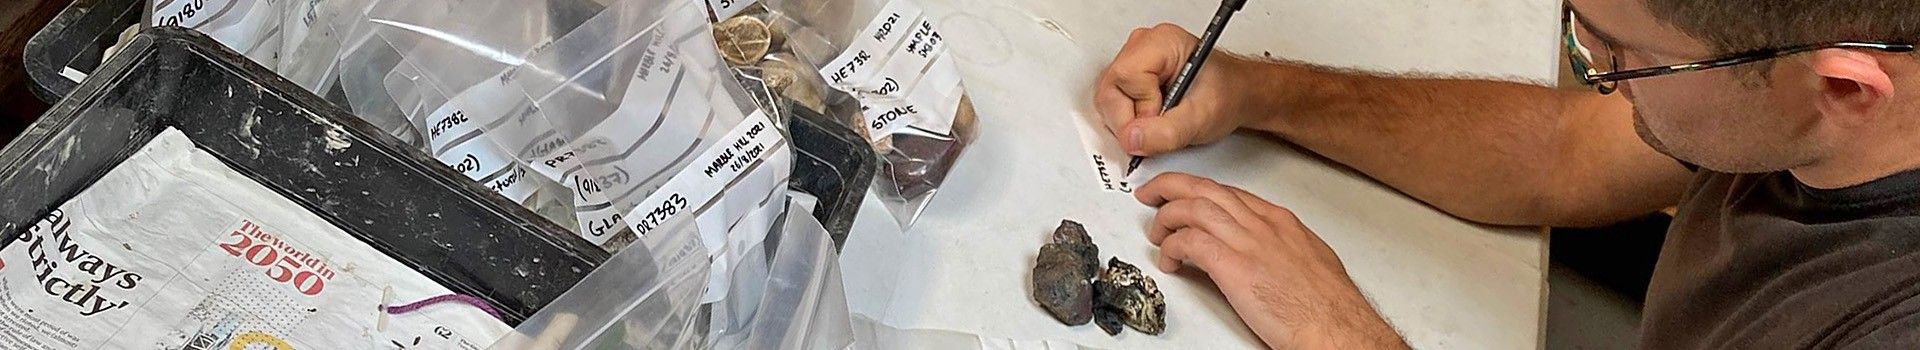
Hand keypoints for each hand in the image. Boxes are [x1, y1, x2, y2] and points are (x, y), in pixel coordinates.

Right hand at [1094, 23, 1262, 155]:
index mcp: (1160, 43)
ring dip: (1131, 122)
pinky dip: (1131, 120)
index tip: (1162, 118)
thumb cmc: (1224, 95)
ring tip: (1162, 119)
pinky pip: (1113, 105)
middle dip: (1131, 120)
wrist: (1233, 97)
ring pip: (1108, 100)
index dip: (1139, 109)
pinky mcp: (1128, 77)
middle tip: (1162, 124)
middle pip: (1110, 91)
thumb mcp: (1200, 118)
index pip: (1124, 79)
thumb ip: (1166, 132)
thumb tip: (1131, 139)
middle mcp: (1141, 47)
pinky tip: (1154, 118)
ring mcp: (1132, 61)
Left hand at [1135, 173, 1406, 348]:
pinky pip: (1190, 243)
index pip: (1228, 192)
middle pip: (1206, 189)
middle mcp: (1262, 224)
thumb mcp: (1306, 260)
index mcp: (1279, 221)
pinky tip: (1168, 261)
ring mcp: (1249, 242)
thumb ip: (1278, 248)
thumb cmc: (1327, 304)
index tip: (1181, 194)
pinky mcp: (1235, 267)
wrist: (1336, 326)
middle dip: (1172, 186)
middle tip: (1151, 194)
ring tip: (1156, 232)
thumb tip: (1257, 251)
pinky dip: (1171, 248)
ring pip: (1193, 208)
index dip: (1198, 190)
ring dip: (1167, 217)